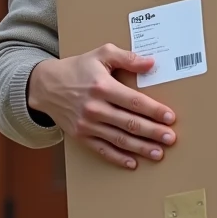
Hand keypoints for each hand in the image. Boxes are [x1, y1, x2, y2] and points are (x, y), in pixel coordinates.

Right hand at [27, 44, 177, 169]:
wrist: (46, 85)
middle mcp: (95, 108)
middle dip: (152, 132)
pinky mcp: (81, 135)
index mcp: (103, 87)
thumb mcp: (101, 54)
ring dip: (140, 148)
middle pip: (129, 123)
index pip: (134, 101)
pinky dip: (118, 158)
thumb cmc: (78, 68)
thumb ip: (127, 57)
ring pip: (119, 139)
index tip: (170, 117)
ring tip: (159, 153)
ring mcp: (87, 124)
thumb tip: (151, 63)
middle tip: (171, 138)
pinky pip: (102, 150)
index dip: (154, 111)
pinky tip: (133, 163)